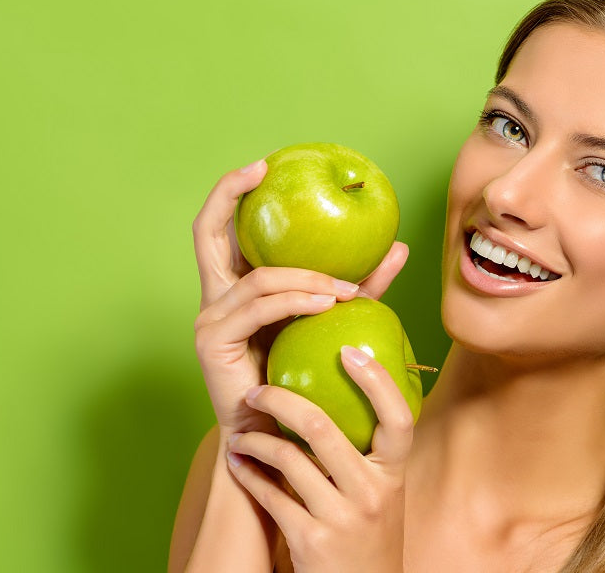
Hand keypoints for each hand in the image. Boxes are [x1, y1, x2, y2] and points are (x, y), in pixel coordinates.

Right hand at [192, 159, 408, 432]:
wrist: (276, 438)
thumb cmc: (303, 378)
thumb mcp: (332, 320)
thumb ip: (359, 286)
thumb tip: (399, 247)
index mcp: (236, 286)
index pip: (221, 229)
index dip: (232, 191)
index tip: (263, 166)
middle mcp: (215, 296)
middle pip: (206, 232)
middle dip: (229, 194)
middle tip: (262, 171)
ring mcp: (210, 319)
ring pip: (258, 277)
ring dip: (307, 276)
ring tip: (345, 286)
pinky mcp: (214, 342)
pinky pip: (260, 307)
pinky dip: (296, 299)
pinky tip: (327, 302)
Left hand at [226, 346, 412, 572]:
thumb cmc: (370, 533)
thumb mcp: (383, 491)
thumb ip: (370, 452)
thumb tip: (345, 393)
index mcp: (394, 473)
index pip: (398, 416)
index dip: (376, 380)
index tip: (348, 350)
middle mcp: (372, 492)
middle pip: (321, 428)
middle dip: (280, 401)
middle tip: (257, 390)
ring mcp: (341, 518)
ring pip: (288, 460)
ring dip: (255, 442)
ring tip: (239, 434)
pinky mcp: (310, 541)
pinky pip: (270, 496)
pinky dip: (249, 475)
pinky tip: (239, 464)